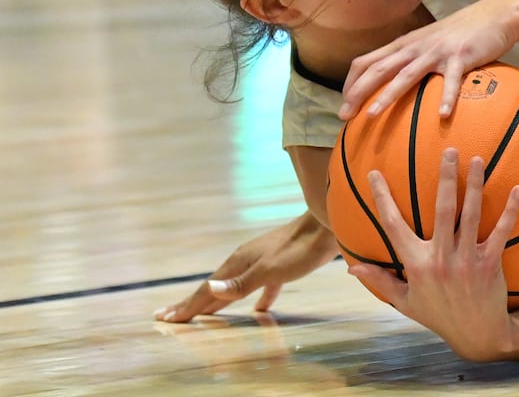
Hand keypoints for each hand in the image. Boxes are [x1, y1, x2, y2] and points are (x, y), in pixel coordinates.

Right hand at [154, 211, 339, 322]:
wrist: (329, 225)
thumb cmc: (300, 248)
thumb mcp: (270, 269)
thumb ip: (241, 282)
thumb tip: (209, 288)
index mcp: (239, 263)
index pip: (207, 289)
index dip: (187, 305)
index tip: (164, 318)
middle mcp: (246, 261)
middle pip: (214, 287)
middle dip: (192, 303)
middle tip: (169, 316)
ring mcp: (263, 261)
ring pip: (235, 286)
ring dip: (219, 301)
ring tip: (205, 313)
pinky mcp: (282, 265)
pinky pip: (262, 286)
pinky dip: (257, 299)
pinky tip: (261, 309)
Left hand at [340, 0, 516, 119]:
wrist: (495, 15)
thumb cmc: (461, 33)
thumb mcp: (429, 42)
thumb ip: (412, 59)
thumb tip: (395, 84)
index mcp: (405, 44)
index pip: (367, 61)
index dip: (351, 82)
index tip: (344, 104)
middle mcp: (415, 47)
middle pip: (378, 69)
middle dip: (358, 92)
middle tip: (344, 116)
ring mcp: (437, 51)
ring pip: (406, 74)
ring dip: (387, 95)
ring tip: (373, 115)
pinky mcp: (461, 56)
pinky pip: (451, 80)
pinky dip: (446, 98)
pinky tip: (442, 115)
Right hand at [349, 149, 518, 361]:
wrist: (476, 335)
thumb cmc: (438, 315)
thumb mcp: (404, 301)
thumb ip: (380, 281)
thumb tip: (351, 267)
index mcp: (415, 264)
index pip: (393, 226)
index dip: (382, 198)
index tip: (374, 173)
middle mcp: (440, 259)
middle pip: (442, 210)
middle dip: (446, 178)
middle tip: (450, 150)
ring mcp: (466, 260)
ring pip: (471, 215)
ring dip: (475, 185)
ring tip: (478, 159)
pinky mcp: (490, 263)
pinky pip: (501, 232)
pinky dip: (509, 210)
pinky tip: (517, 189)